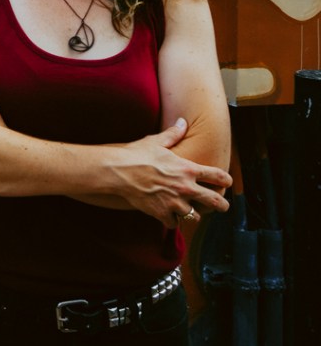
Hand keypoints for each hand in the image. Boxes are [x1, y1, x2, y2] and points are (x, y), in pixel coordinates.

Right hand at [112, 118, 231, 227]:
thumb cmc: (136, 155)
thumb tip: (182, 121)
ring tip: (189, 211)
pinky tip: (168, 216)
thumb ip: (173, 134)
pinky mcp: (162, 213)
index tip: (227, 183)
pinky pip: (174, 224)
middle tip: (222, 206)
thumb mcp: (156, 141)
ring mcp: (175, 202)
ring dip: (192, 214)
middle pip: (216, 202)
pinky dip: (172, 221)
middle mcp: (186, 187)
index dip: (226, 180)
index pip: (218, 176)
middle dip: (222, 205)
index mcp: (188, 169)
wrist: (119, 171)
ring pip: (196, 216)